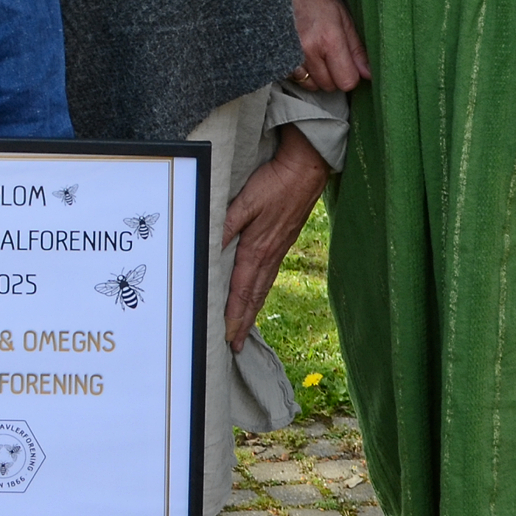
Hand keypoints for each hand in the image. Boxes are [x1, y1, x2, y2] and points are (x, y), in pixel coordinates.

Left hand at [221, 126, 329, 348]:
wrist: (307, 170)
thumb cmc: (275, 184)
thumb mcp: (245, 203)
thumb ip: (226, 225)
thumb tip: (209, 248)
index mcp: (257, 250)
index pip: (241, 291)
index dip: (234, 315)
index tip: (228, 336)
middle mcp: (269, 255)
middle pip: (253, 296)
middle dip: (243, 321)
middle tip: (235, 344)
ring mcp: (278, 250)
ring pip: (262, 287)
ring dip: (252, 309)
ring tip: (245, 327)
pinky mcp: (283, 242)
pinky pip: (269, 275)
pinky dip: (261, 291)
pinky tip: (258, 292)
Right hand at [287, 0, 370, 92]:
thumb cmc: (316, 1)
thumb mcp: (344, 18)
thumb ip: (357, 49)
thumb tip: (368, 74)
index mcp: (329, 39)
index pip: (347, 80)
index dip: (351, 75)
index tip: (348, 63)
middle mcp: (309, 50)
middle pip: (330, 86)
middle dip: (335, 76)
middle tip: (332, 56)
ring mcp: (291, 55)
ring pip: (312, 85)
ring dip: (318, 76)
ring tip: (317, 56)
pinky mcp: (279, 58)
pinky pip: (296, 79)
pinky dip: (303, 74)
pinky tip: (304, 58)